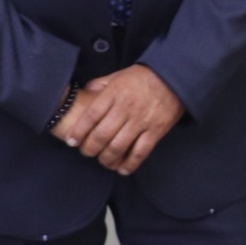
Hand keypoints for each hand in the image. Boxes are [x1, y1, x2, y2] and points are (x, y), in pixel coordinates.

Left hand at [53, 65, 183, 174]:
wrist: (173, 77)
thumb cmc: (143, 76)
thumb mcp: (118, 75)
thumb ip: (100, 84)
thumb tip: (84, 92)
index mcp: (114, 94)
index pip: (91, 116)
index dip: (79, 131)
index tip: (72, 141)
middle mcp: (125, 108)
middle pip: (101, 135)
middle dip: (90, 148)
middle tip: (86, 152)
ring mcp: (141, 121)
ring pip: (118, 146)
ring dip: (107, 159)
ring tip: (103, 161)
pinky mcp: (156, 130)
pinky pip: (140, 152)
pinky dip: (130, 164)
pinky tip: (122, 169)